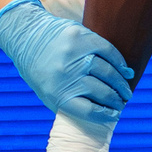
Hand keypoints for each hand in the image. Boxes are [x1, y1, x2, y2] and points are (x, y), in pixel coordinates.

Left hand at [0, 0, 133, 128]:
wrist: (25, 36)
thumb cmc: (39, 70)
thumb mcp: (48, 93)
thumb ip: (70, 104)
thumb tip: (102, 114)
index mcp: (56, 93)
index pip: (90, 111)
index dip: (107, 115)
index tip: (115, 115)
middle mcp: (65, 74)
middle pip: (103, 92)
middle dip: (117, 100)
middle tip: (123, 102)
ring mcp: (74, 54)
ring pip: (108, 72)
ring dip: (121, 83)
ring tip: (125, 89)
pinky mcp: (80, 36)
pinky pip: (107, 50)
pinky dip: (119, 62)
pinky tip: (124, 70)